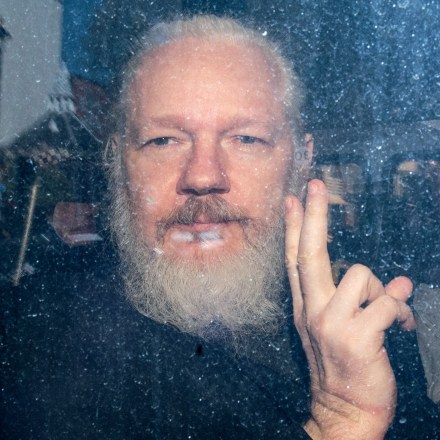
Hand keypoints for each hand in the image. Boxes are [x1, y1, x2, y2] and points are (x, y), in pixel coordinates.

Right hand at [285, 179, 414, 439]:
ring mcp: (332, 324)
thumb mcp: (330, 329)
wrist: (342, 412)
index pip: (295, 259)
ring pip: (361, 274)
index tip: (294, 198)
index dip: (295, 226)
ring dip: (382, 290)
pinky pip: (388, 304)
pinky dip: (402, 310)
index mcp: (305, 306)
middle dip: (313, 216)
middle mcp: (312, 310)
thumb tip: (386, 277)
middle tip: (316, 186)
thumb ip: (350, 299)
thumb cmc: (339, 367)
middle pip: (310, 253)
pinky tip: (403, 324)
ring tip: (387, 311)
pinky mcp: (357, 338)